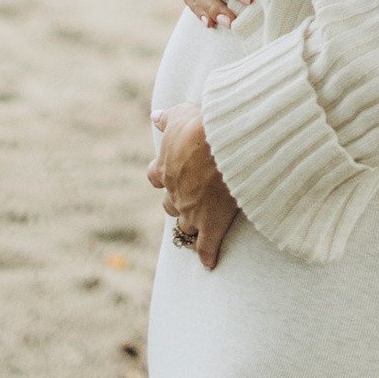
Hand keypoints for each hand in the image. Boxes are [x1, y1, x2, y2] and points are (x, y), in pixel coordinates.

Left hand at [147, 102, 240, 270]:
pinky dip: (208, 256)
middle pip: (170, 204)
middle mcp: (175, 192)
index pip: (155, 176)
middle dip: (179, 202)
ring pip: (186, 225)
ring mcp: (192, 211)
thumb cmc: (202, 125)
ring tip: (201, 225)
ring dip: (192, 224)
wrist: (223, 143)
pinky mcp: (211, 225)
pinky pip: (207, 247)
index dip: (162, 176)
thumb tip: (155, 116)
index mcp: (165, 167)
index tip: (170, 174)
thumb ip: (167, 118)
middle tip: (191, 198)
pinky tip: (210, 263)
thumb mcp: (181, 114)